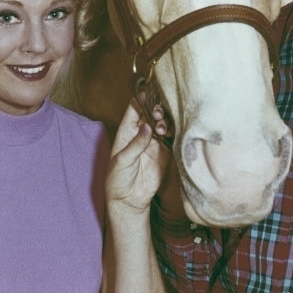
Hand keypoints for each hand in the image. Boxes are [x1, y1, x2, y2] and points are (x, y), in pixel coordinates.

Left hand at [107, 100, 169, 215]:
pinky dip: (174, 133)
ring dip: (165, 122)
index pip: (134, 110)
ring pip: (163, 125)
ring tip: (162, 127)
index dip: (141, 100)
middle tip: (158, 113)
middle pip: (151, 115)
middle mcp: (141, 135)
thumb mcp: (122, 161)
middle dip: (156, 109)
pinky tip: (172, 132)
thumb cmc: (118, 179)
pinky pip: (172, 139)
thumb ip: (135, 144)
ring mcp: (154, 143)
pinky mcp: (165, 154)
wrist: (129, 200)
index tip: (149, 92)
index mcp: (126, 132)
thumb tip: (147, 128)